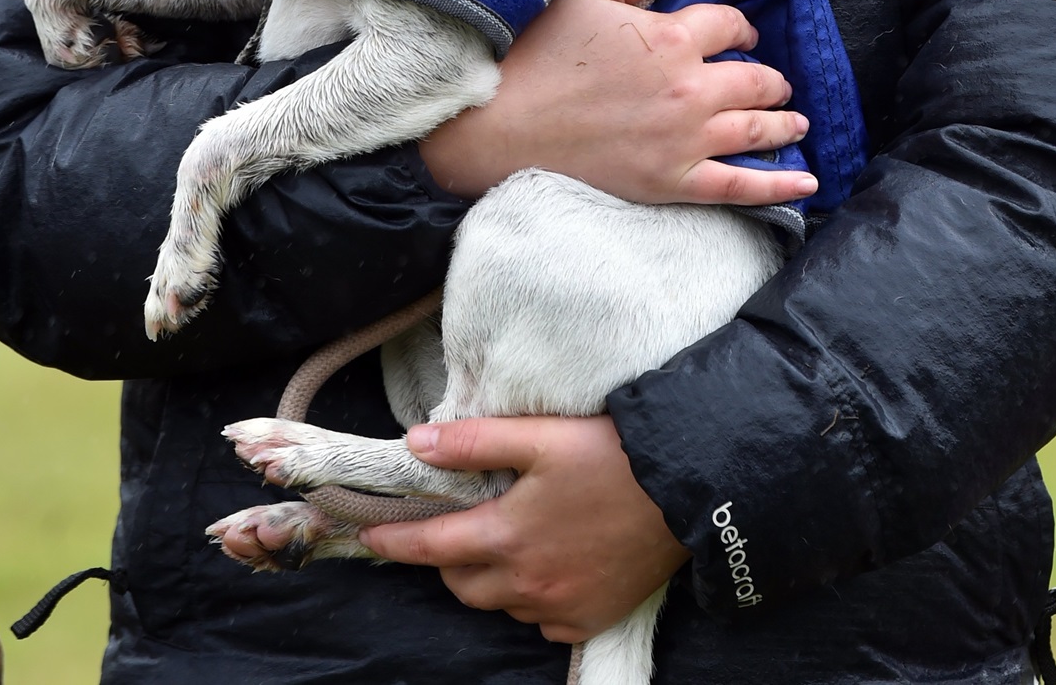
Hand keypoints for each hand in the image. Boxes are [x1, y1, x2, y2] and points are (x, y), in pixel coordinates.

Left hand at [364, 414, 687, 641]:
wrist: (686, 489)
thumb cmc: (610, 454)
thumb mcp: (539, 435)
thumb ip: (473, 443)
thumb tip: (415, 444)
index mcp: (506, 535)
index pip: (431, 547)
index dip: (395, 542)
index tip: (369, 538)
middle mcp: (526, 581)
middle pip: (462, 583)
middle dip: (446, 560)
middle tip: (453, 530)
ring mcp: (560, 605)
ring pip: (501, 603)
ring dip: (489, 579)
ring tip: (501, 543)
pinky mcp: (590, 618)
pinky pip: (542, 619)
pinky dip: (531, 599)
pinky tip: (545, 569)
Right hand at [420, 0, 815, 207]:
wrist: (499, 125)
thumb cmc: (537, 52)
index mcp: (671, 37)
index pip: (730, 24)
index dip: (739, 26)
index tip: (738, 33)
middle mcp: (690, 88)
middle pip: (755, 79)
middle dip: (770, 78)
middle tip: (773, 82)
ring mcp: (686, 140)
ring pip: (757, 129)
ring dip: (784, 123)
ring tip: (796, 122)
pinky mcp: (673, 183)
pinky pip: (741, 186)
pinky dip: (780, 186)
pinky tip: (805, 182)